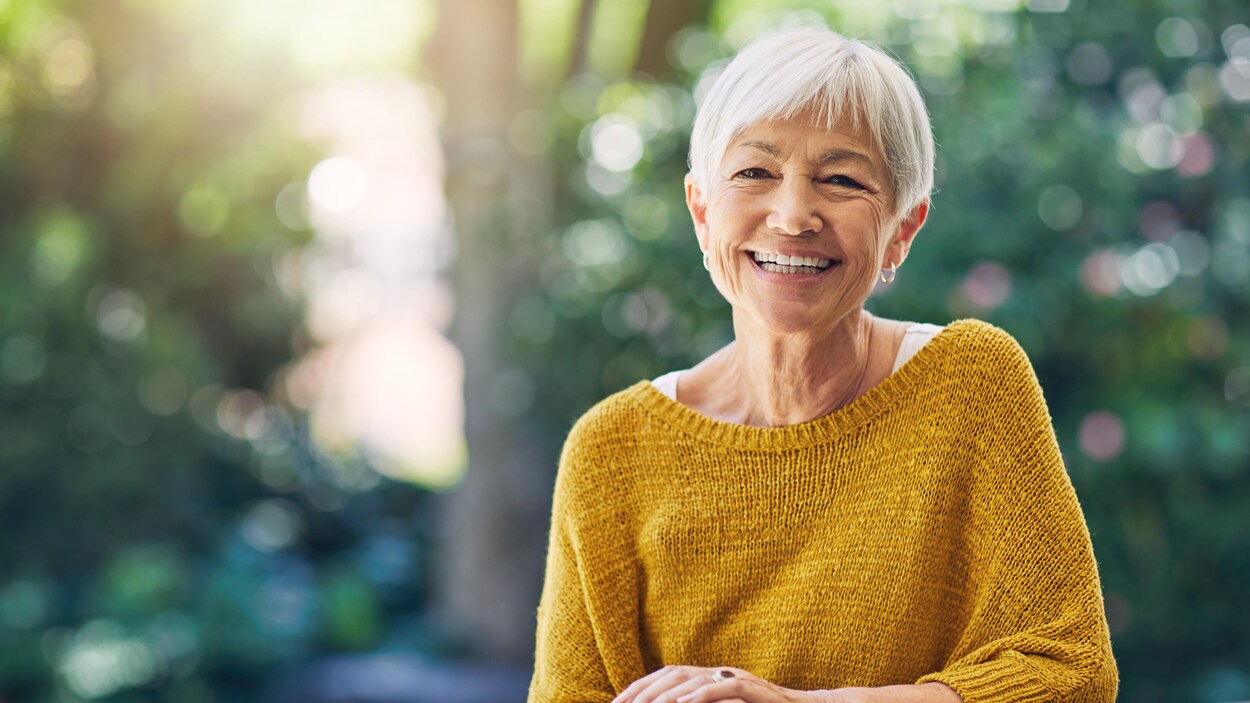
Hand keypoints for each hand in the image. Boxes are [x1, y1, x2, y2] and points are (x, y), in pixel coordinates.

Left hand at [612, 665, 828, 702]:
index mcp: (712, 677)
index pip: (668, 676)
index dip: (641, 686)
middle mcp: (721, 673)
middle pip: (674, 674)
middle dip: (644, 690)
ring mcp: (739, 678)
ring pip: (695, 680)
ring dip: (666, 694)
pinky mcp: (756, 690)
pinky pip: (725, 689)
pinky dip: (701, 697)